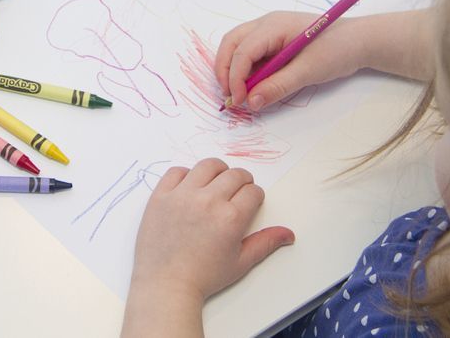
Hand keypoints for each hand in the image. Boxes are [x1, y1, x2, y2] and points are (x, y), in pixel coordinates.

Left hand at [130, 159, 292, 299]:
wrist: (166, 284)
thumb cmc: (203, 276)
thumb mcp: (240, 263)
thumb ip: (265, 243)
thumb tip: (287, 234)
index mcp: (231, 218)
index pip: (253, 191)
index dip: (255, 195)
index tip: (250, 201)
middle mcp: (208, 201)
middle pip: (234, 174)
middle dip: (242, 180)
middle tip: (237, 191)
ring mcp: (183, 195)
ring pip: (207, 166)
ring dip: (217, 171)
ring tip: (216, 183)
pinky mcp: (161, 195)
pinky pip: (177, 171)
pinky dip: (186, 175)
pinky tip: (190, 187)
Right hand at [214, 11, 366, 109]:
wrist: (360, 41)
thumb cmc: (338, 49)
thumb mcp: (308, 71)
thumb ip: (277, 86)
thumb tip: (251, 103)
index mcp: (273, 25)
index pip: (242, 50)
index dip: (235, 77)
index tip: (240, 100)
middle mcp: (266, 24)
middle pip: (231, 43)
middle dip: (225, 70)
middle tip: (230, 96)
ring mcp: (269, 31)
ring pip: (238, 47)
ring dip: (233, 70)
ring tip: (239, 93)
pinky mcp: (275, 41)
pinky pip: (251, 54)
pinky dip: (246, 70)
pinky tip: (253, 86)